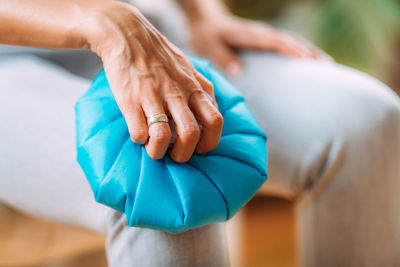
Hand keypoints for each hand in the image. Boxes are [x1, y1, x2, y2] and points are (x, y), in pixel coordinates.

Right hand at [84, 1, 222, 161]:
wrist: (126, 34)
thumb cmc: (159, 54)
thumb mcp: (188, 67)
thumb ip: (203, 88)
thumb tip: (213, 108)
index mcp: (193, 88)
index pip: (214, 121)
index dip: (210, 142)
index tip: (200, 148)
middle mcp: (176, 94)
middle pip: (191, 135)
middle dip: (185, 154)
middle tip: (176, 155)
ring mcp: (153, 97)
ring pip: (164, 138)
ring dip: (160, 152)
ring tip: (156, 150)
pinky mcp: (130, 101)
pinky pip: (138, 133)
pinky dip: (140, 141)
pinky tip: (139, 134)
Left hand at [187, 10, 331, 75]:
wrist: (206, 23)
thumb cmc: (206, 37)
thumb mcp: (208, 47)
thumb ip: (222, 57)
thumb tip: (239, 71)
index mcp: (248, 35)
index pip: (273, 41)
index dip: (289, 49)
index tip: (305, 58)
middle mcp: (260, 33)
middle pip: (289, 40)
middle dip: (308, 51)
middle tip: (327, 65)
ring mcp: (265, 36)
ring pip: (291, 41)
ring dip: (309, 51)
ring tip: (327, 65)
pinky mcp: (265, 41)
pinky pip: (286, 45)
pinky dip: (300, 52)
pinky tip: (310, 62)